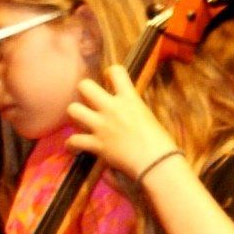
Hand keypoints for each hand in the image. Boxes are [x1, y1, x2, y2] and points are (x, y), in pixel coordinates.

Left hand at [66, 65, 181, 184]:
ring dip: (75, 115)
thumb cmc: (160, 142)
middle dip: (85, 91)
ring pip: (73, 109)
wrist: (156, 162)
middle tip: (91, 101)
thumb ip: (132, 110)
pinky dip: (72, 145)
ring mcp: (101, 126)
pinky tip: (75, 147)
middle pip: (85, 86)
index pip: (116, 71)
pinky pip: (73, 141)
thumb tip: (125, 114)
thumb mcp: (147, 117)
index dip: (110, 73)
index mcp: (129, 99)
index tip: (110, 80)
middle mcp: (112, 108)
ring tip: (81, 121)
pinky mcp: (96, 144)